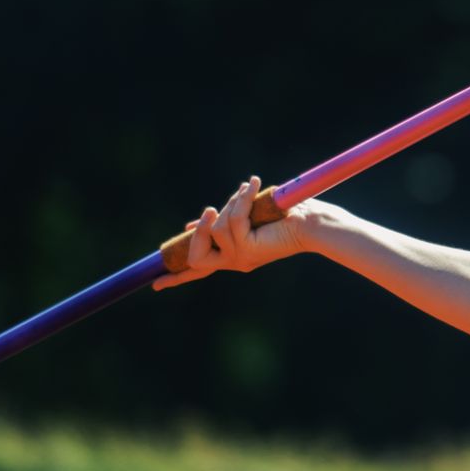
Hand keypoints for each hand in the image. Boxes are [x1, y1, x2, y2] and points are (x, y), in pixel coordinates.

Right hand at [154, 176, 309, 290]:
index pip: (198, 271)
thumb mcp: (244, 218)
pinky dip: (243, 198)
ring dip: (232, 203)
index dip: (176, 278)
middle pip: (195, 258)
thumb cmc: (285, 216)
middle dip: (199, 230)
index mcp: (233, 256)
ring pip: (215, 229)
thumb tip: (188, 227)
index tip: (155, 285)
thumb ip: (219, 223)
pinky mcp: (248, 248)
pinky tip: (255, 185)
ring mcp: (241, 258)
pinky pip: (233, 220)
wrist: (314, 222)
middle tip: (212, 210)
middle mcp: (235, 262)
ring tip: (249, 190)